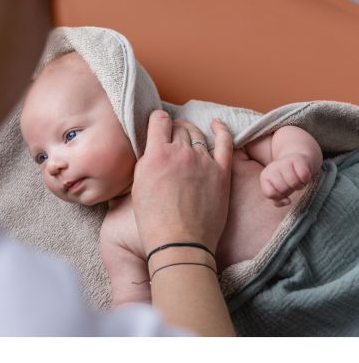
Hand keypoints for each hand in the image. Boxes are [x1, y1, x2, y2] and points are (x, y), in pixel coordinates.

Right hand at [131, 111, 232, 254]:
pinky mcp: (221, 172)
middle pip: (179, 127)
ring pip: (198, 134)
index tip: (157, 123)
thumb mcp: (138, 185)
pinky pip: (225, 143)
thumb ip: (147, 161)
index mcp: (157, 154)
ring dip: (191, 131)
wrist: (179, 243)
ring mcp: (203, 161)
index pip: (159, 121)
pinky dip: (222, 130)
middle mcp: (181, 152)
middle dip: (173, 127)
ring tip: (187, 134)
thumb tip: (153, 148)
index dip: (157, 120)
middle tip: (171, 135)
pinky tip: (217, 125)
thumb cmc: (154, 220)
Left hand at [260, 153, 313, 206]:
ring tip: (298, 180)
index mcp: (265, 176)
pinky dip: (306, 180)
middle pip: (283, 189)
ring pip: (294, 183)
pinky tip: (303, 176)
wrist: (297, 160)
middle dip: (290, 190)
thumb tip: (287, 201)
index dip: (280, 196)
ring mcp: (284, 163)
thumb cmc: (286, 178)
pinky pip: (304, 176)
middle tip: (292, 184)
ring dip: (299, 186)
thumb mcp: (278, 189)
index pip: (271, 194)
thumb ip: (278, 200)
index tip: (283, 191)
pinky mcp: (298, 160)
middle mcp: (272, 168)